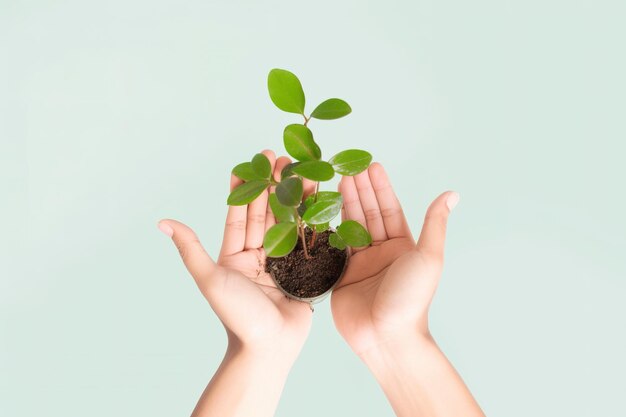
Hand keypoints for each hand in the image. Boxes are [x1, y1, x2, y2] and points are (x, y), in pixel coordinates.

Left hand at [158, 150, 312, 416]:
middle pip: (266, 213)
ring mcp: (282, 262)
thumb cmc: (236, 315)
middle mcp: (258, 255)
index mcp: (235, 255)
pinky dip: (313, 220)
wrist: (268, 347)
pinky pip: (308, 241)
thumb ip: (190, 248)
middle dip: (274, 185)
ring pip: (288, 223)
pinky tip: (320, 199)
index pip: (240, 214)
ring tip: (304, 171)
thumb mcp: (210, 278)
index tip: (253, 162)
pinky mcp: (303, 271)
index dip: (247, 187)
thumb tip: (163, 222)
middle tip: (283, 157)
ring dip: (295, 197)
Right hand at [331, 162, 456, 354]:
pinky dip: (328, 228)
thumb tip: (452, 193)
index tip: (371, 165)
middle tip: (347, 166)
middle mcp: (381, 252)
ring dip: (344, 203)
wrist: (386, 336)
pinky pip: (334, 247)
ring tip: (335, 180)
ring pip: (350, 226)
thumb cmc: (411, 298)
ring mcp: (360, 264)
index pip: (389, 209)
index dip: (380, 187)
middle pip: (368, 214)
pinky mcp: (341, 275)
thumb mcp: (428, 257)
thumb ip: (435, 223)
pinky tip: (322, 210)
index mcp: (403, 247)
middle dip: (359, 190)